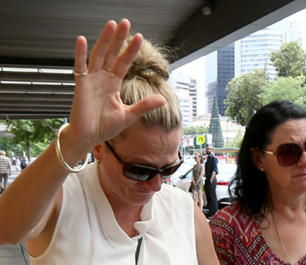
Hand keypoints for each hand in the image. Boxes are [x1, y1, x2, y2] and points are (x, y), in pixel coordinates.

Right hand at [68, 20, 165, 150]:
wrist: (88, 137)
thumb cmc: (105, 127)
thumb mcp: (129, 115)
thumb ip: (144, 106)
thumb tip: (163, 99)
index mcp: (113, 84)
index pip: (124, 63)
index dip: (131, 50)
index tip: (139, 37)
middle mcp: (102, 79)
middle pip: (112, 54)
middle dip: (119, 39)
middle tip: (125, 23)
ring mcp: (91, 80)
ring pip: (98, 55)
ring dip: (104, 40)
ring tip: (111, 25)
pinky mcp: (81, 85)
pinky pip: (80, 66)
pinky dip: (80, 53)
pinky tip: (81, 40)